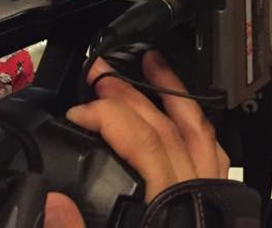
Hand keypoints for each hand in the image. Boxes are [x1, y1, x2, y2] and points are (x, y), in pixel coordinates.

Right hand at [43, 50, 229, 227]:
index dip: (108, 116)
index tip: (78, 111)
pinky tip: (184, 111)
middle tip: (103, 75)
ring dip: (172, 92)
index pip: (142, 141)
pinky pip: (213, 149)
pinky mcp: (219, 203)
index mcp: (169, 207)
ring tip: (153, 64)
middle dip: (131, 94)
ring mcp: (211, 195)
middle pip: (166, 127)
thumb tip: (52, 202)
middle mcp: (196, 193)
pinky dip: (196, 123)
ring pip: (196, 129)